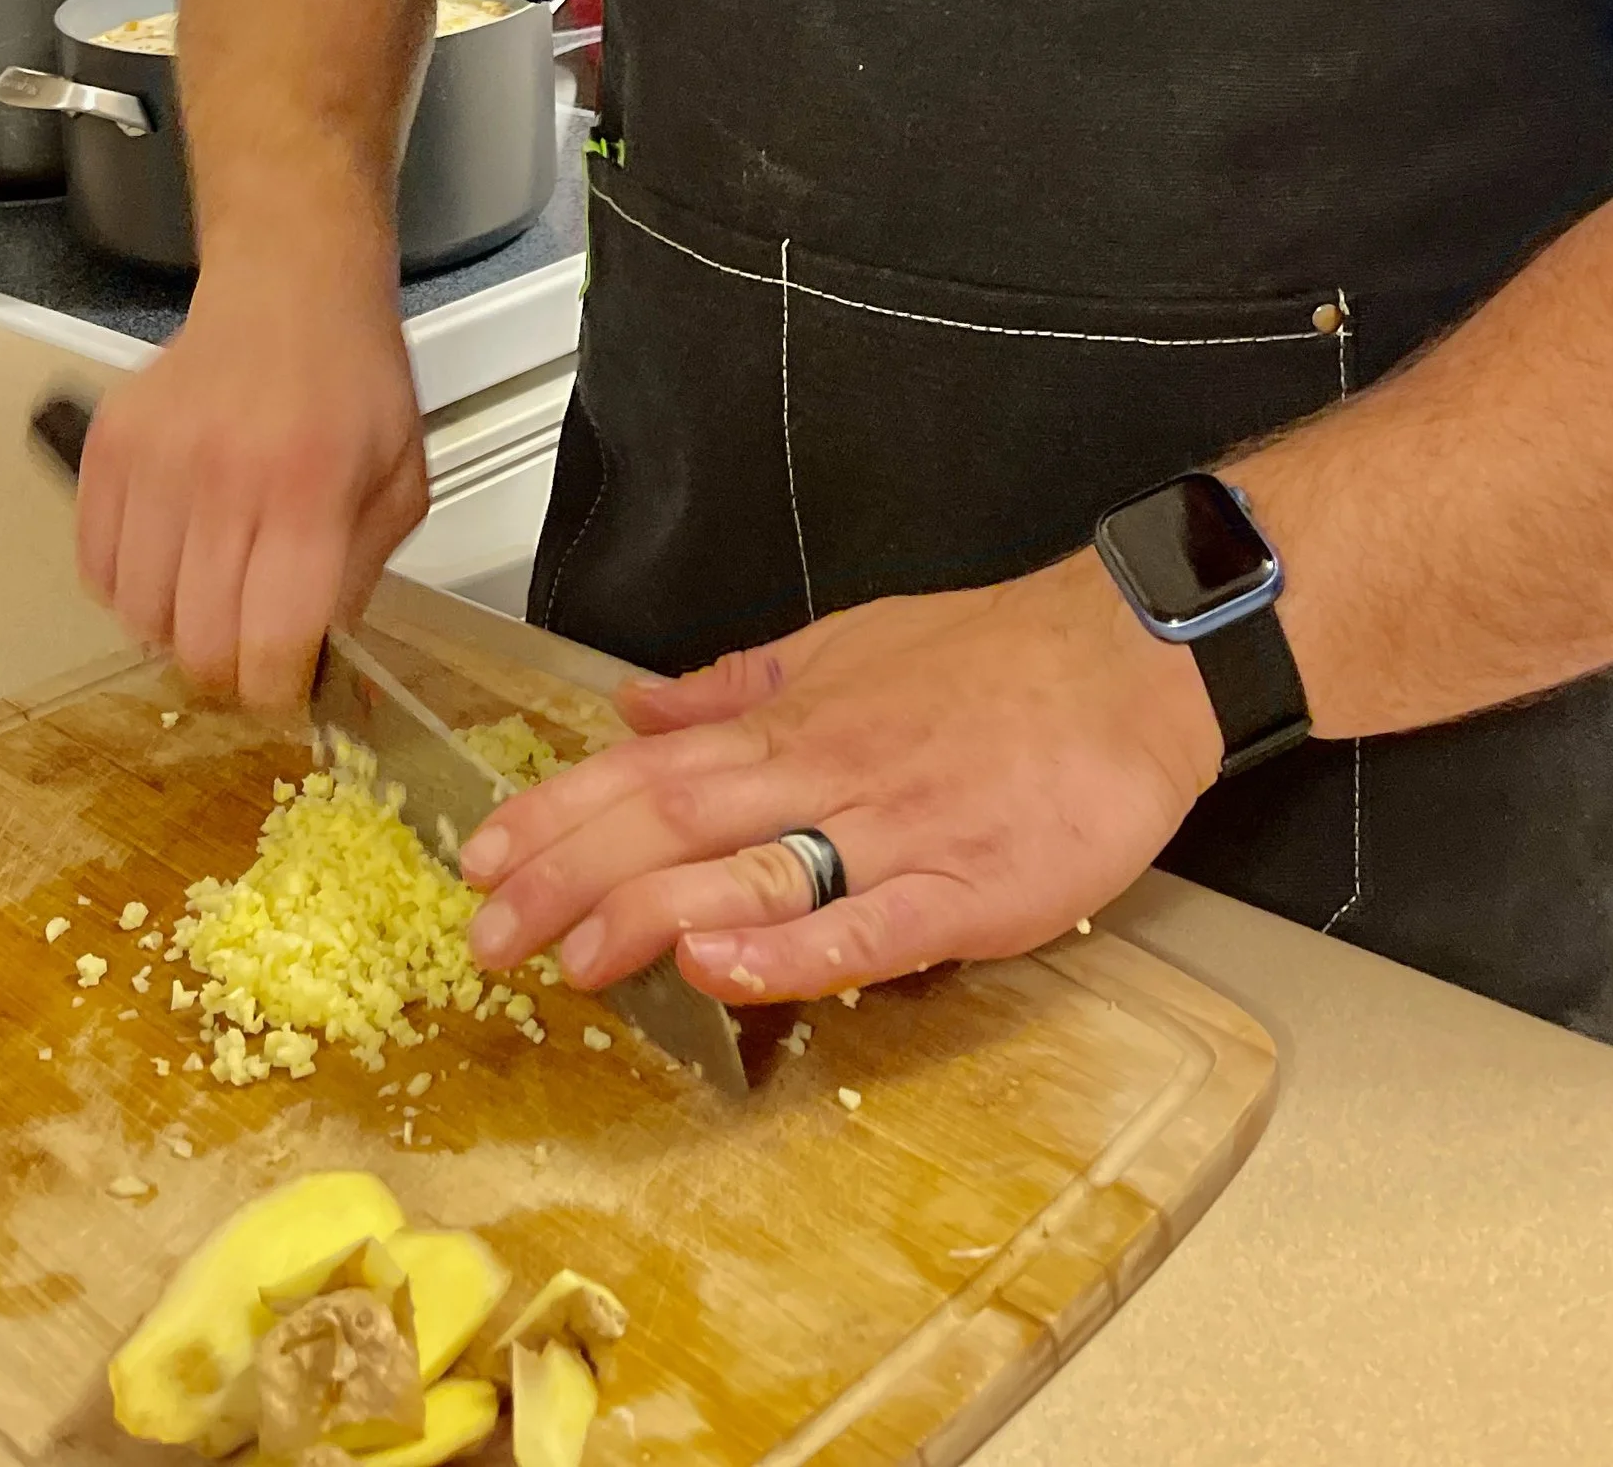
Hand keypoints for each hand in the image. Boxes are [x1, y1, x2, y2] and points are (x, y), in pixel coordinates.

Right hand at [73, 263, 427, 705]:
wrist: (288, 290)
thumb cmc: (352, 383)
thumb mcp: (399, 481)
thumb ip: (361, 578)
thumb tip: (326, 665)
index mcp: (309, 489)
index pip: (272, 637)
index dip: (274, 688)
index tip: (283, 686)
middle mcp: (224, 476)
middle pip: (198, 639)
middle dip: (226, 673)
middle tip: (247, 657)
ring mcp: (156, 461)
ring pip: (138, 613)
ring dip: (173, 633)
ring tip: (208, 603)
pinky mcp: (109, 447)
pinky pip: (95, 565)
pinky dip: (126, 589)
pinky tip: (167, 566)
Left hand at [460, 555, 1221, 1003]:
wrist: (1131, 659)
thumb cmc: (995, 657)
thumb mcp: (849, 644)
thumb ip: (737, 685)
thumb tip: (637, 707)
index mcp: (795, 718)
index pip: (649, 767)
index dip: (559, 812)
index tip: (482, 854)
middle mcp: (827, 769)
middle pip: (675, 822)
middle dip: (571, 875)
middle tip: (487, 930)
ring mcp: (895, 830)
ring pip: (751, 873)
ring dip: (650, 914)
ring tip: (570, 956)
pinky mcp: (967, 887)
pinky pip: (864, 926)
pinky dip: (787, 948)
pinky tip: (722, 967)